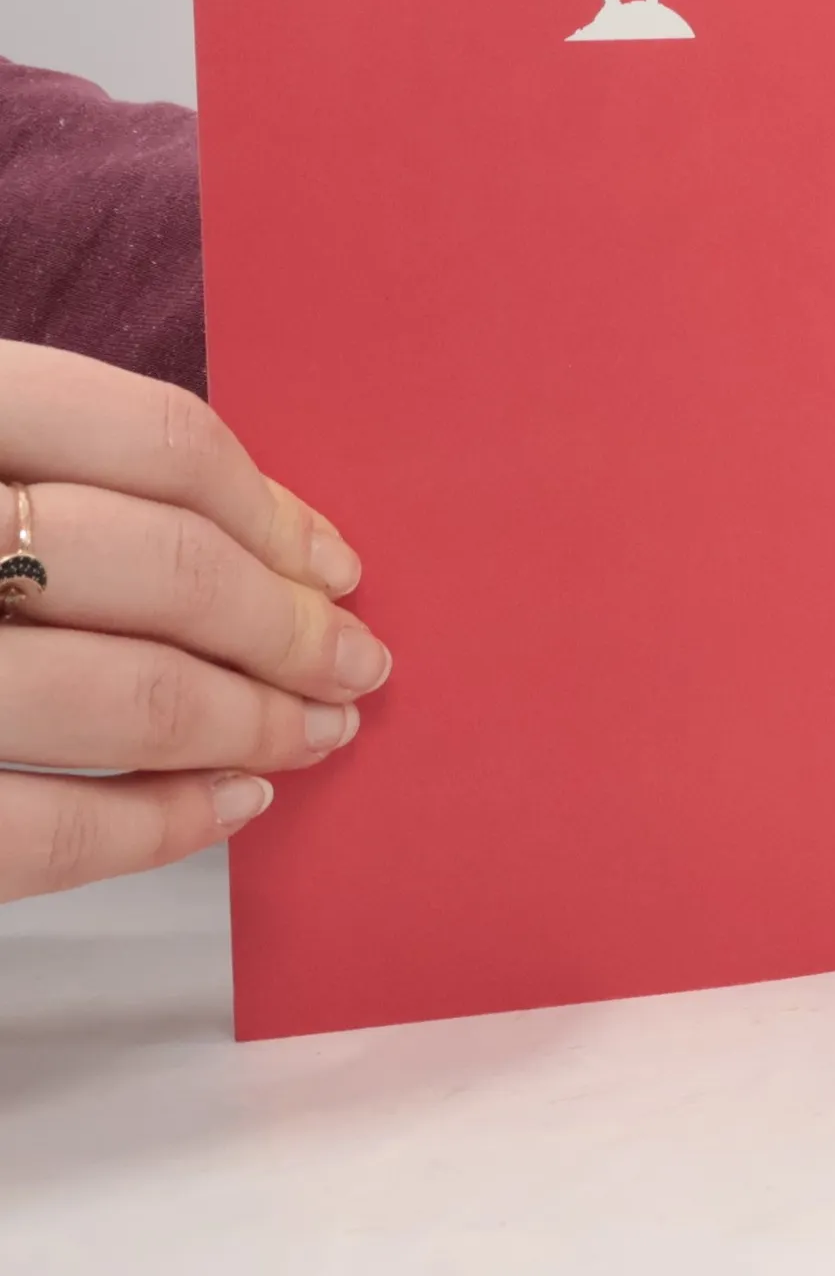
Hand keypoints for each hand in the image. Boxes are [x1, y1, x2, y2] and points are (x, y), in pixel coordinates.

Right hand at [0, 341, 387, 901]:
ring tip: (318, 736)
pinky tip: (226, 811)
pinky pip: (30, 837)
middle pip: (158, 571)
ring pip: (122, 701)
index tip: (340, 561)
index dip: (270, 508)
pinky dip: (153, 831)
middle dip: (287, 630)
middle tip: (360, 665)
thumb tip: (250, 537)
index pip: (150, 438)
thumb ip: (37, 461)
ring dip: (251, 726)